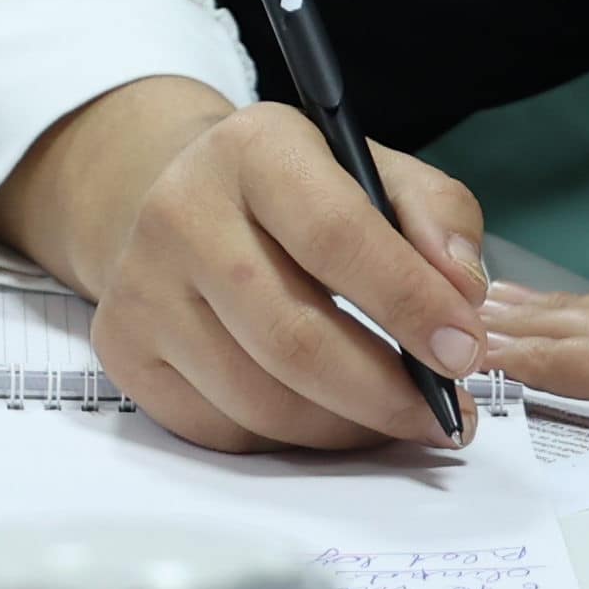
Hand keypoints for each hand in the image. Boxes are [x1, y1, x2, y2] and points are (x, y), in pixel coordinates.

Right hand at [10, 90, 493, 452]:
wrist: (183, 199)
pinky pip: (224, 429)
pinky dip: (294, 439)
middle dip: (385, 391)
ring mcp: (140, 289)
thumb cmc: (299, 192)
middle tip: (444, 413)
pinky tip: (332, 418)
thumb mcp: (374, 170)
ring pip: (261, 399)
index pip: (335, 234)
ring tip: (400, 419)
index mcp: (253, 148)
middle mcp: (181, 212)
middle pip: (293, 336)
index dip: (408, 301)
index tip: (464, 351)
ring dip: (348, 427)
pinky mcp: (124, 353)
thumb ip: (437, 216)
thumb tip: (462, 293)